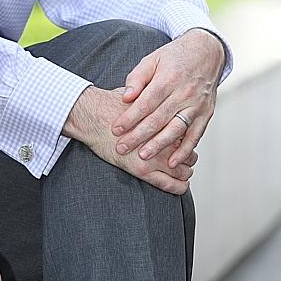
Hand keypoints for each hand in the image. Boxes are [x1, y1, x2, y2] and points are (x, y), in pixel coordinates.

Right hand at [65, 85, 196, 194]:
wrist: (92, 116)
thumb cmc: (110, 105)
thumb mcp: (137, 94)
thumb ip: (152, 98)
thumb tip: (156, 95)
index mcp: (166, 120)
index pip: (188, 134)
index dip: (187, 140)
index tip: (184, 142)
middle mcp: (164, 138)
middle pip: (188, 153)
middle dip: (187, 157)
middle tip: (184, 158)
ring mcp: (155, 155)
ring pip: (183, 170)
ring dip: (184, 172)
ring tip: (183, 172)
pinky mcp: (143, 170)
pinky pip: (169, 184)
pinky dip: (178, 187)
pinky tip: (181, 186)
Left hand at [112, 29, 225, 166]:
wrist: (206, 52)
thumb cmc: (174, 57)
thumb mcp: (152, 59)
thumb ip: (137, 78)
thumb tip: (126, 97)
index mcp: (168, 79)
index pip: (145, 103)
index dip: (130, 118)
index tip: (116, 130)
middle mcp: (183, 93)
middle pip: (158, 119)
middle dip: (138, 136)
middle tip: (122, 148)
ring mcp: (196, 105)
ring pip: (176, 129)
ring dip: (159, 145)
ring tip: (143, 156)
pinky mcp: (206, 114)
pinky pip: (195, 135)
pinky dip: (185, 150)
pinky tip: (173, 161)